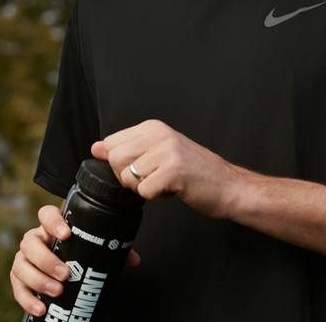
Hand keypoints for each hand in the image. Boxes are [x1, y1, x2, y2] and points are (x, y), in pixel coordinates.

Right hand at [10, 204, 140, 317]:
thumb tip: (133, 260)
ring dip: (38, 280)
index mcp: (51, 228)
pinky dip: (27, 299)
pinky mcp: (19, 279)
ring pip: (21, 265)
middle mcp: (35, 241)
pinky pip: (17, 287)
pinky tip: (41, 308)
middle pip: (30, 243)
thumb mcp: (94, 251)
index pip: (46, 214)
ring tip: (57, 291)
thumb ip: (112, 250)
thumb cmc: (79, 256)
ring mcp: (24, 259)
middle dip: (47, 260)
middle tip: (66, 274)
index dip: (53, 221)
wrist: (63, 275)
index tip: (66, 234)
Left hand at [91, 119, 245, 219]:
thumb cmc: (195, 173)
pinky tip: (173, 190)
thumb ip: (129, 149)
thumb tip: (96, 148)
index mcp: (153, 127)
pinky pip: (143, 191)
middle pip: (115, 159)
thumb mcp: (160, 152)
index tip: (145, 168)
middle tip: (153, 179)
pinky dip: (156, 197)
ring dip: (144, 188)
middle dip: (128, 178)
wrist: (229, 186)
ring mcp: (167, 151)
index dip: (121, 164)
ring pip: (127, 177)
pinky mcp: (173, 171)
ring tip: (165, 183)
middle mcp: (159, 133)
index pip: (111, 143)